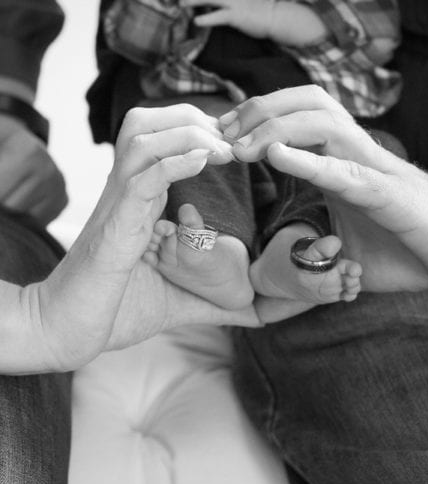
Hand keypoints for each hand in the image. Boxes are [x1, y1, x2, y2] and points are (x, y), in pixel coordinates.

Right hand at [13, 104, 258, 372]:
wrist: (72, 329)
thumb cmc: (122, 308)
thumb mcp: (183, 297)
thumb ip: (222, 302)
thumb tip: (263, 315)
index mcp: (140, 199)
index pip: (159, 138)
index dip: (197, 128)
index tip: (234, 141)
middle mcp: (127, 192)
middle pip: (145, 123)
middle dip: (191, 118)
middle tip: (229, 140)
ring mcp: (119, 204)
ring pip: (141, 138)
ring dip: (186, 134)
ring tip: (222, 151)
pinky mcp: (116, 224)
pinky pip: (141, 178)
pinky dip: (172, 163)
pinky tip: (203, 161)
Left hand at [182, 0, 275, 38]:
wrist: (276, 16)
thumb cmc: (261, 9)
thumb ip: (231, 0)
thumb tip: (217, 4)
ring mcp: (234, 2)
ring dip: (194, 1)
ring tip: (181, 4)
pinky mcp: (237, 15)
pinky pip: (218, 16)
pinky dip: (206, 19)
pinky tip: (196, 21)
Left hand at [220, 85, 427, 291]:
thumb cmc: (404, 249)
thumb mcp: (347, 241)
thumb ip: (320, 237)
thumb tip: (295, 255)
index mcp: (344, 163)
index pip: (301, 118)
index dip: (260, 118)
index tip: (224, 135)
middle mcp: (357, 156)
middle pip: (310, 103)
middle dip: (261, 109)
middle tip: (223, 132)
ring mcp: (374, 171)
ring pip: (326, 123)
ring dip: (277, 128)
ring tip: (242, 147)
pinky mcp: (389, 196)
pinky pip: (345, 171)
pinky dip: (310, 162)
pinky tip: (277, 155)